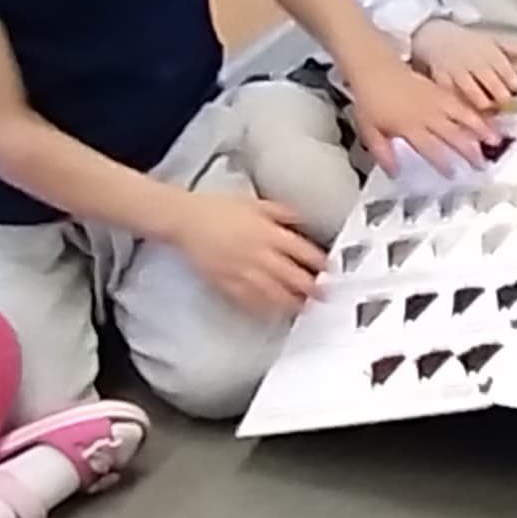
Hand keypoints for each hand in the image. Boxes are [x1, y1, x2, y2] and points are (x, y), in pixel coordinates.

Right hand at [170, 190, 327, 316]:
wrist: (185, 219)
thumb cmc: (218, 209)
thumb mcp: (257, 204)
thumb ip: (282, 213)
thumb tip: (303, 220)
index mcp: (269, 233)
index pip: (304, 252)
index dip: (320, 264)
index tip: (331, 271)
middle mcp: (259, 254)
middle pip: (293, 277)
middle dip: (312, 288)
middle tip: (325, 296)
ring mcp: (242, 270)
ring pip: (273, 293)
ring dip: (292, 302)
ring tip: (305, 308)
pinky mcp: (225, 282)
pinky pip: (248, 300)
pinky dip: (263, 309)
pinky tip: (274, 313)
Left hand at [347, 55, 490, 174]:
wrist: (374, 69)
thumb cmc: (370, 100)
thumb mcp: (369, 131)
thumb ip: (383, 153)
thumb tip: (395, 173)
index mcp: (410, 128)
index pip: (432, 150)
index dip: (444, 164)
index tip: (453, 174)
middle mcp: (427, 115)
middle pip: (453, 136)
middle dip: (470, 151)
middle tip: (482, 164)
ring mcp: (436, 101)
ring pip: (463, 116)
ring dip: (481, 129)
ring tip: (495, 139)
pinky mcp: (439, 89)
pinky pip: (460, 102)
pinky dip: (474, 110)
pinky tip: (484, 115)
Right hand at [408, 19, 516, 113]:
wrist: (435, 36)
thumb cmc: (468, 42)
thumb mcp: (492, 41)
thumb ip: (513, 50)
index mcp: (488, 52)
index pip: (505, 69)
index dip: (512, 81)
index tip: (514, 88)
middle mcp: (473, 61)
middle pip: (492, 83)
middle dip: (501, 96)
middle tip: (504, 103)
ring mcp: (457, 71)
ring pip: (473, 92)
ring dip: (483, 103)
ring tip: (488, 109)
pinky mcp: (442, 80)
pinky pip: (452, 95)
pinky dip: (461, 104)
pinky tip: (468, 111)